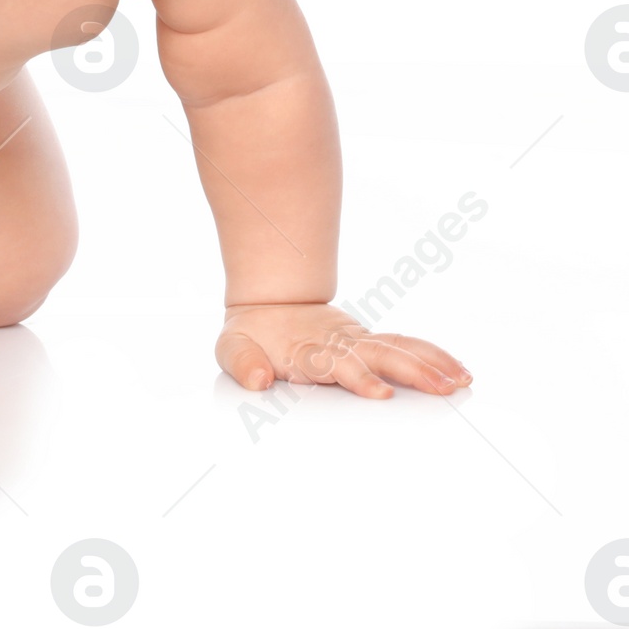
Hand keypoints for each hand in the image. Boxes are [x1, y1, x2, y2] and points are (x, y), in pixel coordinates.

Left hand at [216, 302, 472, 397]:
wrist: (267, 303)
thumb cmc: (252, 333)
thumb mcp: (232, 346)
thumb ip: (243, 363)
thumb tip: (257, 379)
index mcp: (309, 349)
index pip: (337, 364)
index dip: (358, 377)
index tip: (380, 393)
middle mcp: (340, 343)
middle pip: (379, 355)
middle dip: (412, 371)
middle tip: (443, 388)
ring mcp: (358, 341)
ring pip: (400, 348)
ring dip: (432, 363)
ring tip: (463, 380)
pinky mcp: (370, 343)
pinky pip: (406, 347)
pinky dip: (433, 356)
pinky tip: (459, 370)